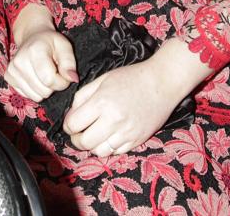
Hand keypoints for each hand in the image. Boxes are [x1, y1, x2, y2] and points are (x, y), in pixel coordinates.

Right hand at [5, 27, 77, 101]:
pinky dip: (35, 90)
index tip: (64, 73)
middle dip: (53, 85)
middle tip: (54, 72)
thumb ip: (69, 62)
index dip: (62, 82)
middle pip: (43, 91)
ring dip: (44, 89)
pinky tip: (35, 77)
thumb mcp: (64, 46)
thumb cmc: (50, 42)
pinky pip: (28, 96)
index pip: (50, 80)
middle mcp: (19, 61)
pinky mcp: (8, 78)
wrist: (32, 37)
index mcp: (34, 50)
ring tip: (45, 74)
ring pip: (36, 97)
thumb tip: (73, 79)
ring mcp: (11, 70)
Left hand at [63, 59, 185, 156]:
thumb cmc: (131, 77)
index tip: (71, 123)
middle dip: (77, 139)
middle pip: (84, 142)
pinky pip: (116, 152)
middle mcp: (113, 120)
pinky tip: (108, 137)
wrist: (161, 82)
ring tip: (94, 136)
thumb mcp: (102, 80)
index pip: (73, 124)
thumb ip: (82, 97)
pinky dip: (108, 148)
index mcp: (101, 102)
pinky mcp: (137, 140)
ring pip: (99, 151)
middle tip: (79, 133)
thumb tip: (71, 115)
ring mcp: (126, 132)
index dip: (68, 125)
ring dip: (92, 146)